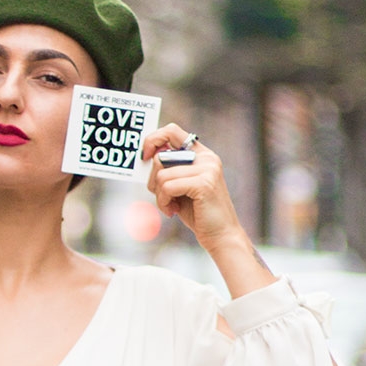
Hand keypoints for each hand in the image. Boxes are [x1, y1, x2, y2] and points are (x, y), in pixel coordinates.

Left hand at [142, 125, 244, 253]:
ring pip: (162, 175)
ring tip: (169, 206)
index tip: (144, 157)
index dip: (153, 139)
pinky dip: (163, 202)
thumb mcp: (181, 187)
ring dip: (159, 196)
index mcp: (202, 154)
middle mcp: (207, 157)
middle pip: (161, 157)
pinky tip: (172, 211)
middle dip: (153, 180)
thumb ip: (169, 170)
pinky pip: (168, 187)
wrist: (220, 235)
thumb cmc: (198, 212)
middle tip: (162, 197)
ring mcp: (207, 169)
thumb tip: (150, 155)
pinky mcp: (204, 183)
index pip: (172, 130)